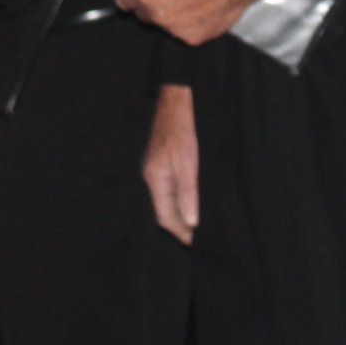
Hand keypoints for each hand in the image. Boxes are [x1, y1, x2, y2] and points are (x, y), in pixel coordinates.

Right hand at [144, 83, 198, 243]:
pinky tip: (188, 200)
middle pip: (162, 210)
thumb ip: (188, 193)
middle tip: (195, 238)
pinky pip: (167, 187)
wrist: (177, 101)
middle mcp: (150, 175)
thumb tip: (191, 222)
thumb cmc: (183, 130)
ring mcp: (154, 168)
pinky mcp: (161, 160)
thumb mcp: (189, 163)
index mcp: (154, 178)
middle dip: (177, 225)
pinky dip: (177, 198)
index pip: (164, 216)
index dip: (179, 231)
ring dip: (178, 212)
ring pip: (164, 199)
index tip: (193, 243)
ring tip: (194, 224)